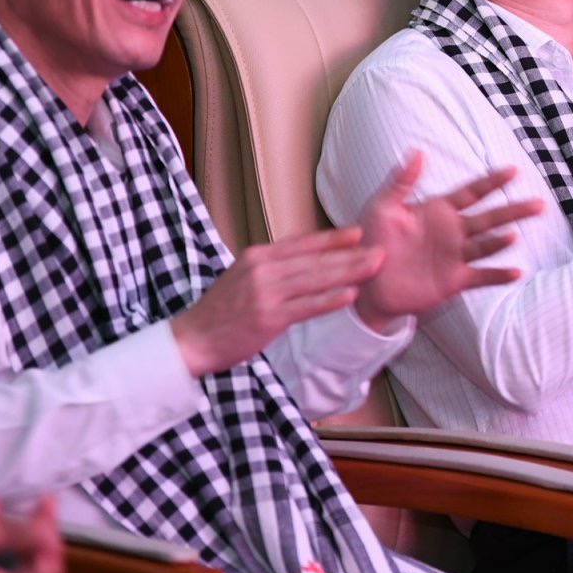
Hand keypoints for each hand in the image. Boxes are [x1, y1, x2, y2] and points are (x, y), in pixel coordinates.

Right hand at [169, 229, 383, 376]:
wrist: (192, 339)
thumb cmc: (221, 310)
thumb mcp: (243, 275)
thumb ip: (273, 263)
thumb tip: (303, 248)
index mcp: (257, 257)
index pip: (302, 244)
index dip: (332, 238)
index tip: (359, 232)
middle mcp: (263, 270)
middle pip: (315, 260)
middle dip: (350, 254)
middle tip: (380, 249)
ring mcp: (265, 294)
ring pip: (315, 279)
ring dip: (349, 272)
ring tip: (374, 267)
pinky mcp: (268, 318)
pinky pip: (306, 307)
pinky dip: (330, 300)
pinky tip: (350, 295)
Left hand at [353, 155, 542, 329]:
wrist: (366, 282)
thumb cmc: (372, 239)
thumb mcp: (382, 207)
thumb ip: (400, 181)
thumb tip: (417, 150)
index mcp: (440, 210)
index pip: (472, 192)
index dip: (492, 182)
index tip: (513, 171)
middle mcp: (454, 232)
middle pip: (490, 218)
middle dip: (514, 210)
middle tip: (539, 204)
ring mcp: (456, 256)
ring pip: (487, 246)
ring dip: (500, 242)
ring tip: (513, 236)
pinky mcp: (454, 281)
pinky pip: (481, 276)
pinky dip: (498, 275)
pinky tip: (516, 272)